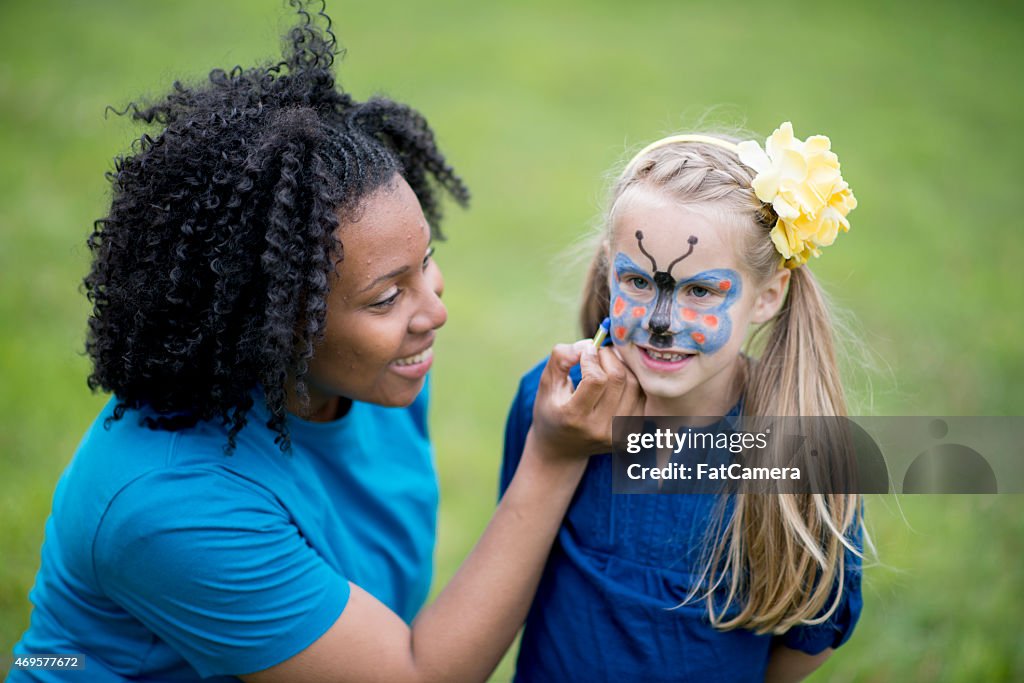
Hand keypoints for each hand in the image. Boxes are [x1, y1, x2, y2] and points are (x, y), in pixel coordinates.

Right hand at [530, 340, 644, 458]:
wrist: (562, 450)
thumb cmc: (552, 410)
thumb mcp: (547, 384)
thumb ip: (561, 358)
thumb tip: (589, 345)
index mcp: (574, 417)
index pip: (595, 379)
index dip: (592, 358)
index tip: (585, 351)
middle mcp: (599, 429)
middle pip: (618, 379)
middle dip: (609, 357)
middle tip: (598, 352)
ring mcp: (618, 434)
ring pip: (634, 385)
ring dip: (622, 366)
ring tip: (607, 364)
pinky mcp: (632, 434)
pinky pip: (641, 396)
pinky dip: (631, 382)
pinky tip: (616, 381)